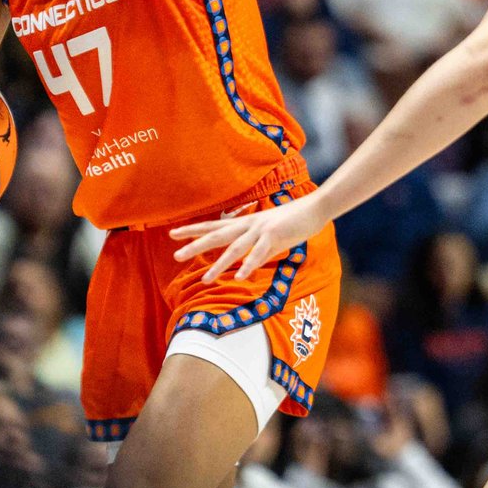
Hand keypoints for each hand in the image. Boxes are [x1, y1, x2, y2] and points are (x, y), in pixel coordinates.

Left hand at [169, 192, 329, 283]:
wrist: (314, 208)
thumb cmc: (292, 223)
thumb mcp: (270, 239)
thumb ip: (256, 252)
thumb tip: (245, 267)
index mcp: (244, 223)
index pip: (213, 225)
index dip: (192, 230)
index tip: (172, 234)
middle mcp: (247, 225)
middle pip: (216, 235)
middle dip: (195, 245)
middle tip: (176, 255)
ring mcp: (260, 230)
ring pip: (234, 248)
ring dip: (218, 264)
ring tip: (205, 279)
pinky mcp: (275, 236)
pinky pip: (259, 253)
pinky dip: (248, 265)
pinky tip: (239, 276)